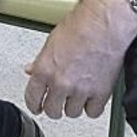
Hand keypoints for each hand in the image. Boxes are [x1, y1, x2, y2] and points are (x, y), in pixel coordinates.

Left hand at [22, 0, 136, 119]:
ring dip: (74, 106)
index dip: (35, 105)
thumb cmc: (80, 25)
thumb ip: (41, 61)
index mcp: (44, 70)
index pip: (32, 98)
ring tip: (77, 95)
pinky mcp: (100, 93)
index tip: (38, 107)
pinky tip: (92, 98)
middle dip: (54, 106)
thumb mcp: (52, 41)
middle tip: (59, 101)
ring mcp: (81, 90)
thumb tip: (32, 70)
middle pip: (52, 110)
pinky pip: (93, 112)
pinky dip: (92, 107)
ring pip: (72, 113)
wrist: (104, 23)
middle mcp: (61, 83)